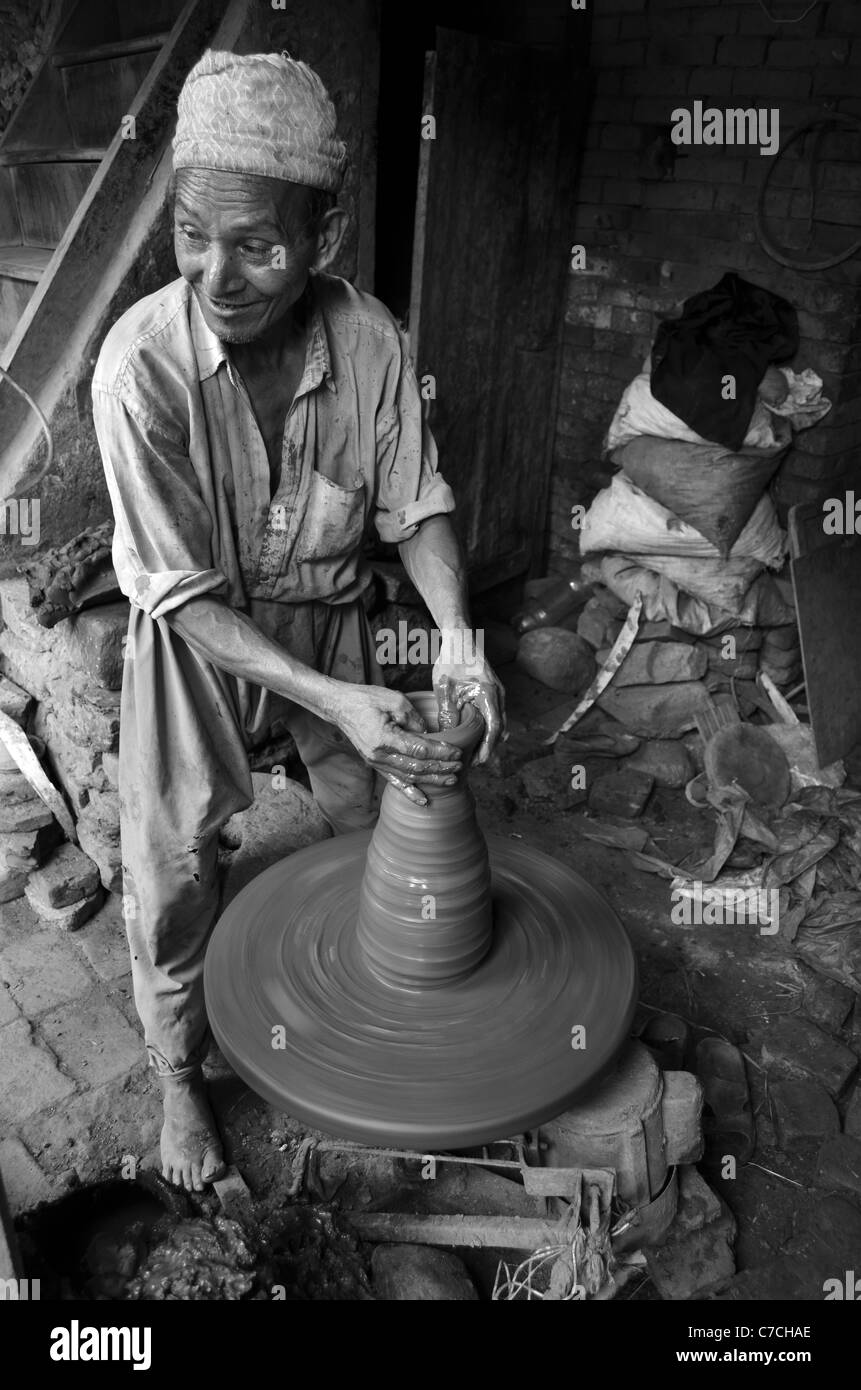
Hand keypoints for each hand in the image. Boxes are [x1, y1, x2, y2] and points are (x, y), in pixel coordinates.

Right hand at [329, 683, 461, 806]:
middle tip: (460, 766)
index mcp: (384, 738)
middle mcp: (379, 756)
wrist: (340, 706)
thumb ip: (414, 719)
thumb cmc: (366, 699)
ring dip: (431, 780)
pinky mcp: (376, 764)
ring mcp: (376, 763)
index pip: (419, 750)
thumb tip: (430, 736)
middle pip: (416, 767)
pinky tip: (423, 801)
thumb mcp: (395, 700)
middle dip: (440, 768)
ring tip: (451, 779)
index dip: (440, 753)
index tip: (457, 752)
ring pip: (409, 777)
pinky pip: (395, 782)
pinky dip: (410, 792)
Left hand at [433, 641, 505, 763]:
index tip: (481, 760)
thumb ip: (448, 713)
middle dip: (488, 747)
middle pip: (499, 728)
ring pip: (498, 722)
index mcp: (489, 693)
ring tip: (475, 754)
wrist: (460, 638)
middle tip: (475, 763)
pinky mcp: (493, 692)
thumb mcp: (445, 688)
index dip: (488, 746)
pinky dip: (488, 727)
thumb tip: (449, 736)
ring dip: (489, 738)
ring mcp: (498, 693)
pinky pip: (494, 714)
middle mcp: (499, 694)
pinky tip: (477, 736)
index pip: (493, 726)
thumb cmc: (452, 659)